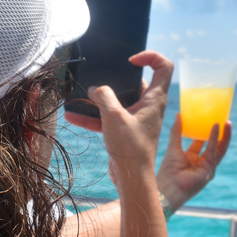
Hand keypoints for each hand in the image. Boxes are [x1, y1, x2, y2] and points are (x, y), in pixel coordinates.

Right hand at [65, 51, 171, 179]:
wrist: (131, 179)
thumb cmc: (131, 149)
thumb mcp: (114, 117)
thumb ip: (104, 97)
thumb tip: (95, 89)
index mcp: (154, 99)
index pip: (164, 67)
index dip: (151, 57)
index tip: (131, 60)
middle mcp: (148, 107)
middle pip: (136, 83)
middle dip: (116, 79)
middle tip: (101, 77)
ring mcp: (136, 119)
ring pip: (118, 101)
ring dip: (99, 100)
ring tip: (81, 96)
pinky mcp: (125, 131)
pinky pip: (108, 118)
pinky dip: (93, 117)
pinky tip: (72, 116)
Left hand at [156, 114, 230, 210]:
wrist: (168, 187)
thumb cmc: (168, 171)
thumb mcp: (173, 147)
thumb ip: (177, 132)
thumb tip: (179, 114)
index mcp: (190, 158)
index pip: (201, 143)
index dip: (205, 132)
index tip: (209, 119)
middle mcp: (200, 163)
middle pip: (214, 146)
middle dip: (220, 134)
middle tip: (223, 120)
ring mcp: (206, 168)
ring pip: (218, 149)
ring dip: (224, 136)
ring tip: (227, 122)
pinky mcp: (210, 171)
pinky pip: (214, 152)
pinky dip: (215, 140)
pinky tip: (216, 129)